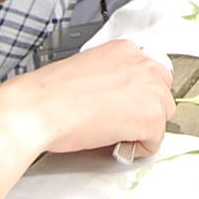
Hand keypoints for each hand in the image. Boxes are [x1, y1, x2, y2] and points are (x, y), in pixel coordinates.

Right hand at [0, 39, 174, 157]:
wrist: (36, 110)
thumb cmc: (48, 94)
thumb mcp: (83, 69)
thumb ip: (107, 75)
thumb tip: (114, 95)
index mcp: (124, 50)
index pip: (149, 72)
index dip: (136, 94)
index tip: (125, 105)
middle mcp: (142, 65)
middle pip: (162, 93)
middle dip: (145, 109)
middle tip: (121, 123)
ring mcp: (150, 91)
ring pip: (161, 116)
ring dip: (142, 128)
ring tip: (115, 135)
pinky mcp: (150, 118)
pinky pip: (155, 141)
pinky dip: (138, 148)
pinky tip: (116, 145)